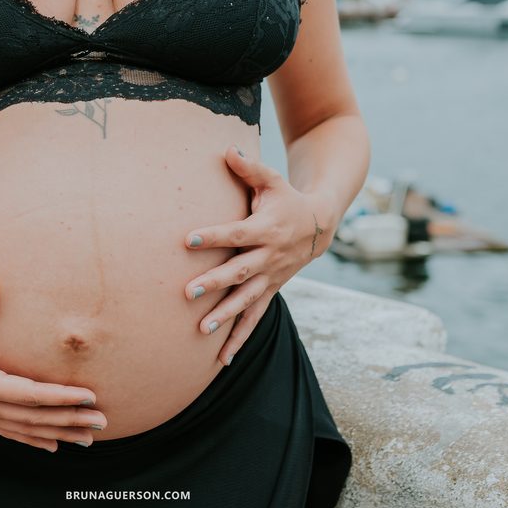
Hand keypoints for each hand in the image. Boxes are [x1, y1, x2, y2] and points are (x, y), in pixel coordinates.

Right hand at [0, 281, 106, 451]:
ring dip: (59, 434)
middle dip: (69, 420)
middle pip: (33, 417)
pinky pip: (11, 433)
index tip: (87, 396)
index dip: (58, 397)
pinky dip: (34, 440)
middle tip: (103, 420)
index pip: (27, 394)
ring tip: (90, 438)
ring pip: (26, 429)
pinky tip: (55, 446)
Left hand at [183, 146, 335, 365]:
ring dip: (225, 316)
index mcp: (267, 228)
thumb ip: (248, 167)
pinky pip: (254, 318)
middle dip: (215, 283)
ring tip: (201, 330)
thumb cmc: (286, 198)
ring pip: (247, 301)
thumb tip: (225, 148)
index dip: (213, 236)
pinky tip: (221, 359)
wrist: (319, 224)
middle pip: (240, 272)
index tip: (187, 240)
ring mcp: (272, 278)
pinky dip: (239, 338)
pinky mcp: (271, 291)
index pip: (236, 234)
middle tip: (187, 292)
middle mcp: (270, 257)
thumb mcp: (272, 179)